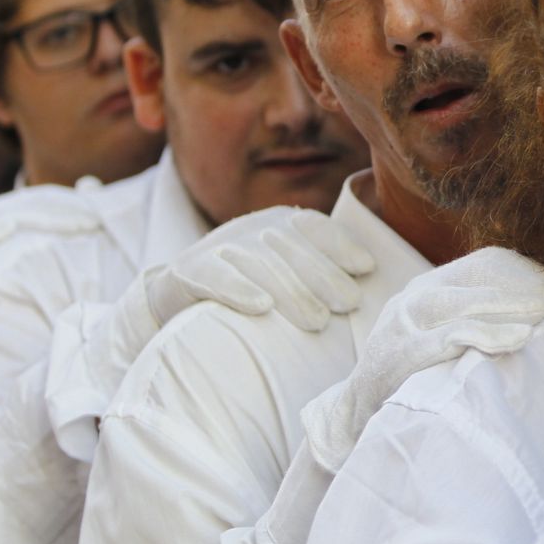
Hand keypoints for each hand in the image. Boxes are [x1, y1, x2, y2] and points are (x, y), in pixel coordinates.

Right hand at [144, 206, 376, 331]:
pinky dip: (239, 291)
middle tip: (349, 304)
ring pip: (261, 264)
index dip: (341, 244)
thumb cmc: (248, 288)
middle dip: (324, 276)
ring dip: (292, 291)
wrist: (177, 295)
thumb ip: (317, 271)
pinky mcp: (190, 269)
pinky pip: (217, 277)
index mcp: (278, 222)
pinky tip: (261, 307)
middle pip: (292, 248)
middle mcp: (250, 228)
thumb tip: (366, 287)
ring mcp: (218, 246)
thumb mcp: (283, 270)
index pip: (314, 226)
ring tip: (318, 320)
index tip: (367, 268)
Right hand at [305, 246, 543, 471]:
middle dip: (535, 290)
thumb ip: (482, 323)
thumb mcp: (445, 342)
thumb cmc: (415, 385)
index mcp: (431, 287)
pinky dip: (489, 334)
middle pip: (484, 277)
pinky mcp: (401, 353)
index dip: (533, 276)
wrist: (354, 424)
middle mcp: (416, 296)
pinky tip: (520, 339)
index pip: (489, 264)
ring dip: (517, 307)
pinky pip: (450, 336)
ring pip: (469, 302)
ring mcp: (405, 322)